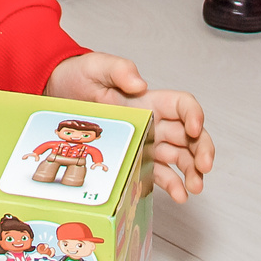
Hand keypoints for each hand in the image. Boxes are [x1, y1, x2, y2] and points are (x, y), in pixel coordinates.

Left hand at [45, 52, 213, 202]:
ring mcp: (144, 144)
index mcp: (148, 100)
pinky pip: (157, 173)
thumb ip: (119, 69)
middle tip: (204, 167)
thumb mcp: (96, 66)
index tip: (195, 129)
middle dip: (202, 150)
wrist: (56, 95)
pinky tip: (180, 194)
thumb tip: (140, 84)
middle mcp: (153, 123)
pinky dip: (171, 184)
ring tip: (194, 187)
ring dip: (191, 172)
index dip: (194, 116)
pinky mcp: (133, 161)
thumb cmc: (78, 77)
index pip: (182, 106)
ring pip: (179, 157)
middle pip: (189, 136)